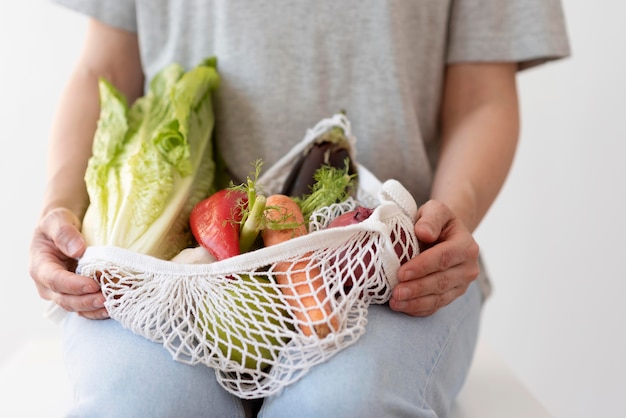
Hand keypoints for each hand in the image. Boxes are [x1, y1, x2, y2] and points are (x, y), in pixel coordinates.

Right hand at [28, 208, 107, 318]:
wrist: (63, 231)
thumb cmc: (58, 224)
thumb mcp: (57, 220)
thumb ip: (64, 233)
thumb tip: (77, 250)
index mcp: (40, 266)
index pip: (55, 280)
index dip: (73, 285)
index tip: (92, 284)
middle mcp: (48, 285)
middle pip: (65, 300)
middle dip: (86, 301)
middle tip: (107, 299)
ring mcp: (62, 292)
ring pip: (76, 307)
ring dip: (95, 309)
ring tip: (114, 305)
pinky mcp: (76, 295)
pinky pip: (86, 309)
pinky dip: (99, 310)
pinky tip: (115, 306)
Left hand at [390, 200, 479, 315]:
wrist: (444, 234)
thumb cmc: (435, 222)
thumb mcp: (434, 210)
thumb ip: (430, 218)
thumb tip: (423, 232)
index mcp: (466, 246)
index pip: (443, 258)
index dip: (422, 267)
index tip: (401, 273)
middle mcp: (468, 268)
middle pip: (441, 281)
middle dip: (417, 289)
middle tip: (396, 293)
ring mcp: (462, 284)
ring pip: (439, 297)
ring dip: (415, 302)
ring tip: (395, 302)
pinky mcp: (452, 295)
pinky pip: (436, 306)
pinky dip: (418, 309)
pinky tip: (402, 307)